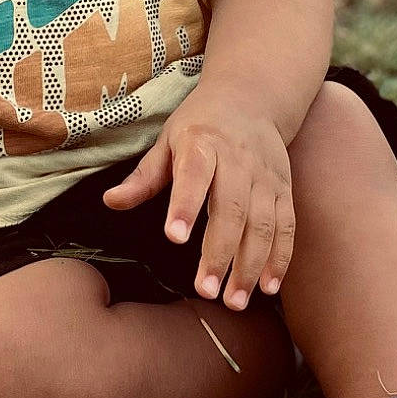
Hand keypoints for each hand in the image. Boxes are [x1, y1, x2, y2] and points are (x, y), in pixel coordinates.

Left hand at [102, 90, 294, 309]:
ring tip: (234, 300)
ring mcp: (265, 177)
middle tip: (205, 291)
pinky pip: (286, 226)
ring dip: (251, 265)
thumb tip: (110, 202)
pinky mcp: (284, 189)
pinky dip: (280, 258)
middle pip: (232, 209)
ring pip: (262, 224)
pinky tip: (268, 287)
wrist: (253, 97)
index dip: (185, 206)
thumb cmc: (201, 123)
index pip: (194, 176)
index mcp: (203, 144)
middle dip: (220, 253)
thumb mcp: (167, 140)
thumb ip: (144, 177)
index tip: (175, 237)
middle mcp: (238, 160)